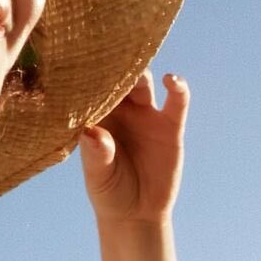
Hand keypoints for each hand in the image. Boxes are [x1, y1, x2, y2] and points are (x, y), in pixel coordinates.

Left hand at [78, 69, 189, 225]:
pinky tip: (173, 80)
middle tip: (110, 46)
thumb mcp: (99, 177)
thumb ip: (97, 155)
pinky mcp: (170, 125)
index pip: (89, 90)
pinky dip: (178, 88)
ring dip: (139, 71)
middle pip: (115, 79)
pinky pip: (176, 102)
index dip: (87, 75)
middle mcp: (119, 111)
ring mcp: (145, 115)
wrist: (138, 213)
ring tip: (137, 62)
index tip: (82, 58)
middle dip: (112, 63)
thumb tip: (90, 134)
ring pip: (142, 83)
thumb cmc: (109, 193)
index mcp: (95, 119)